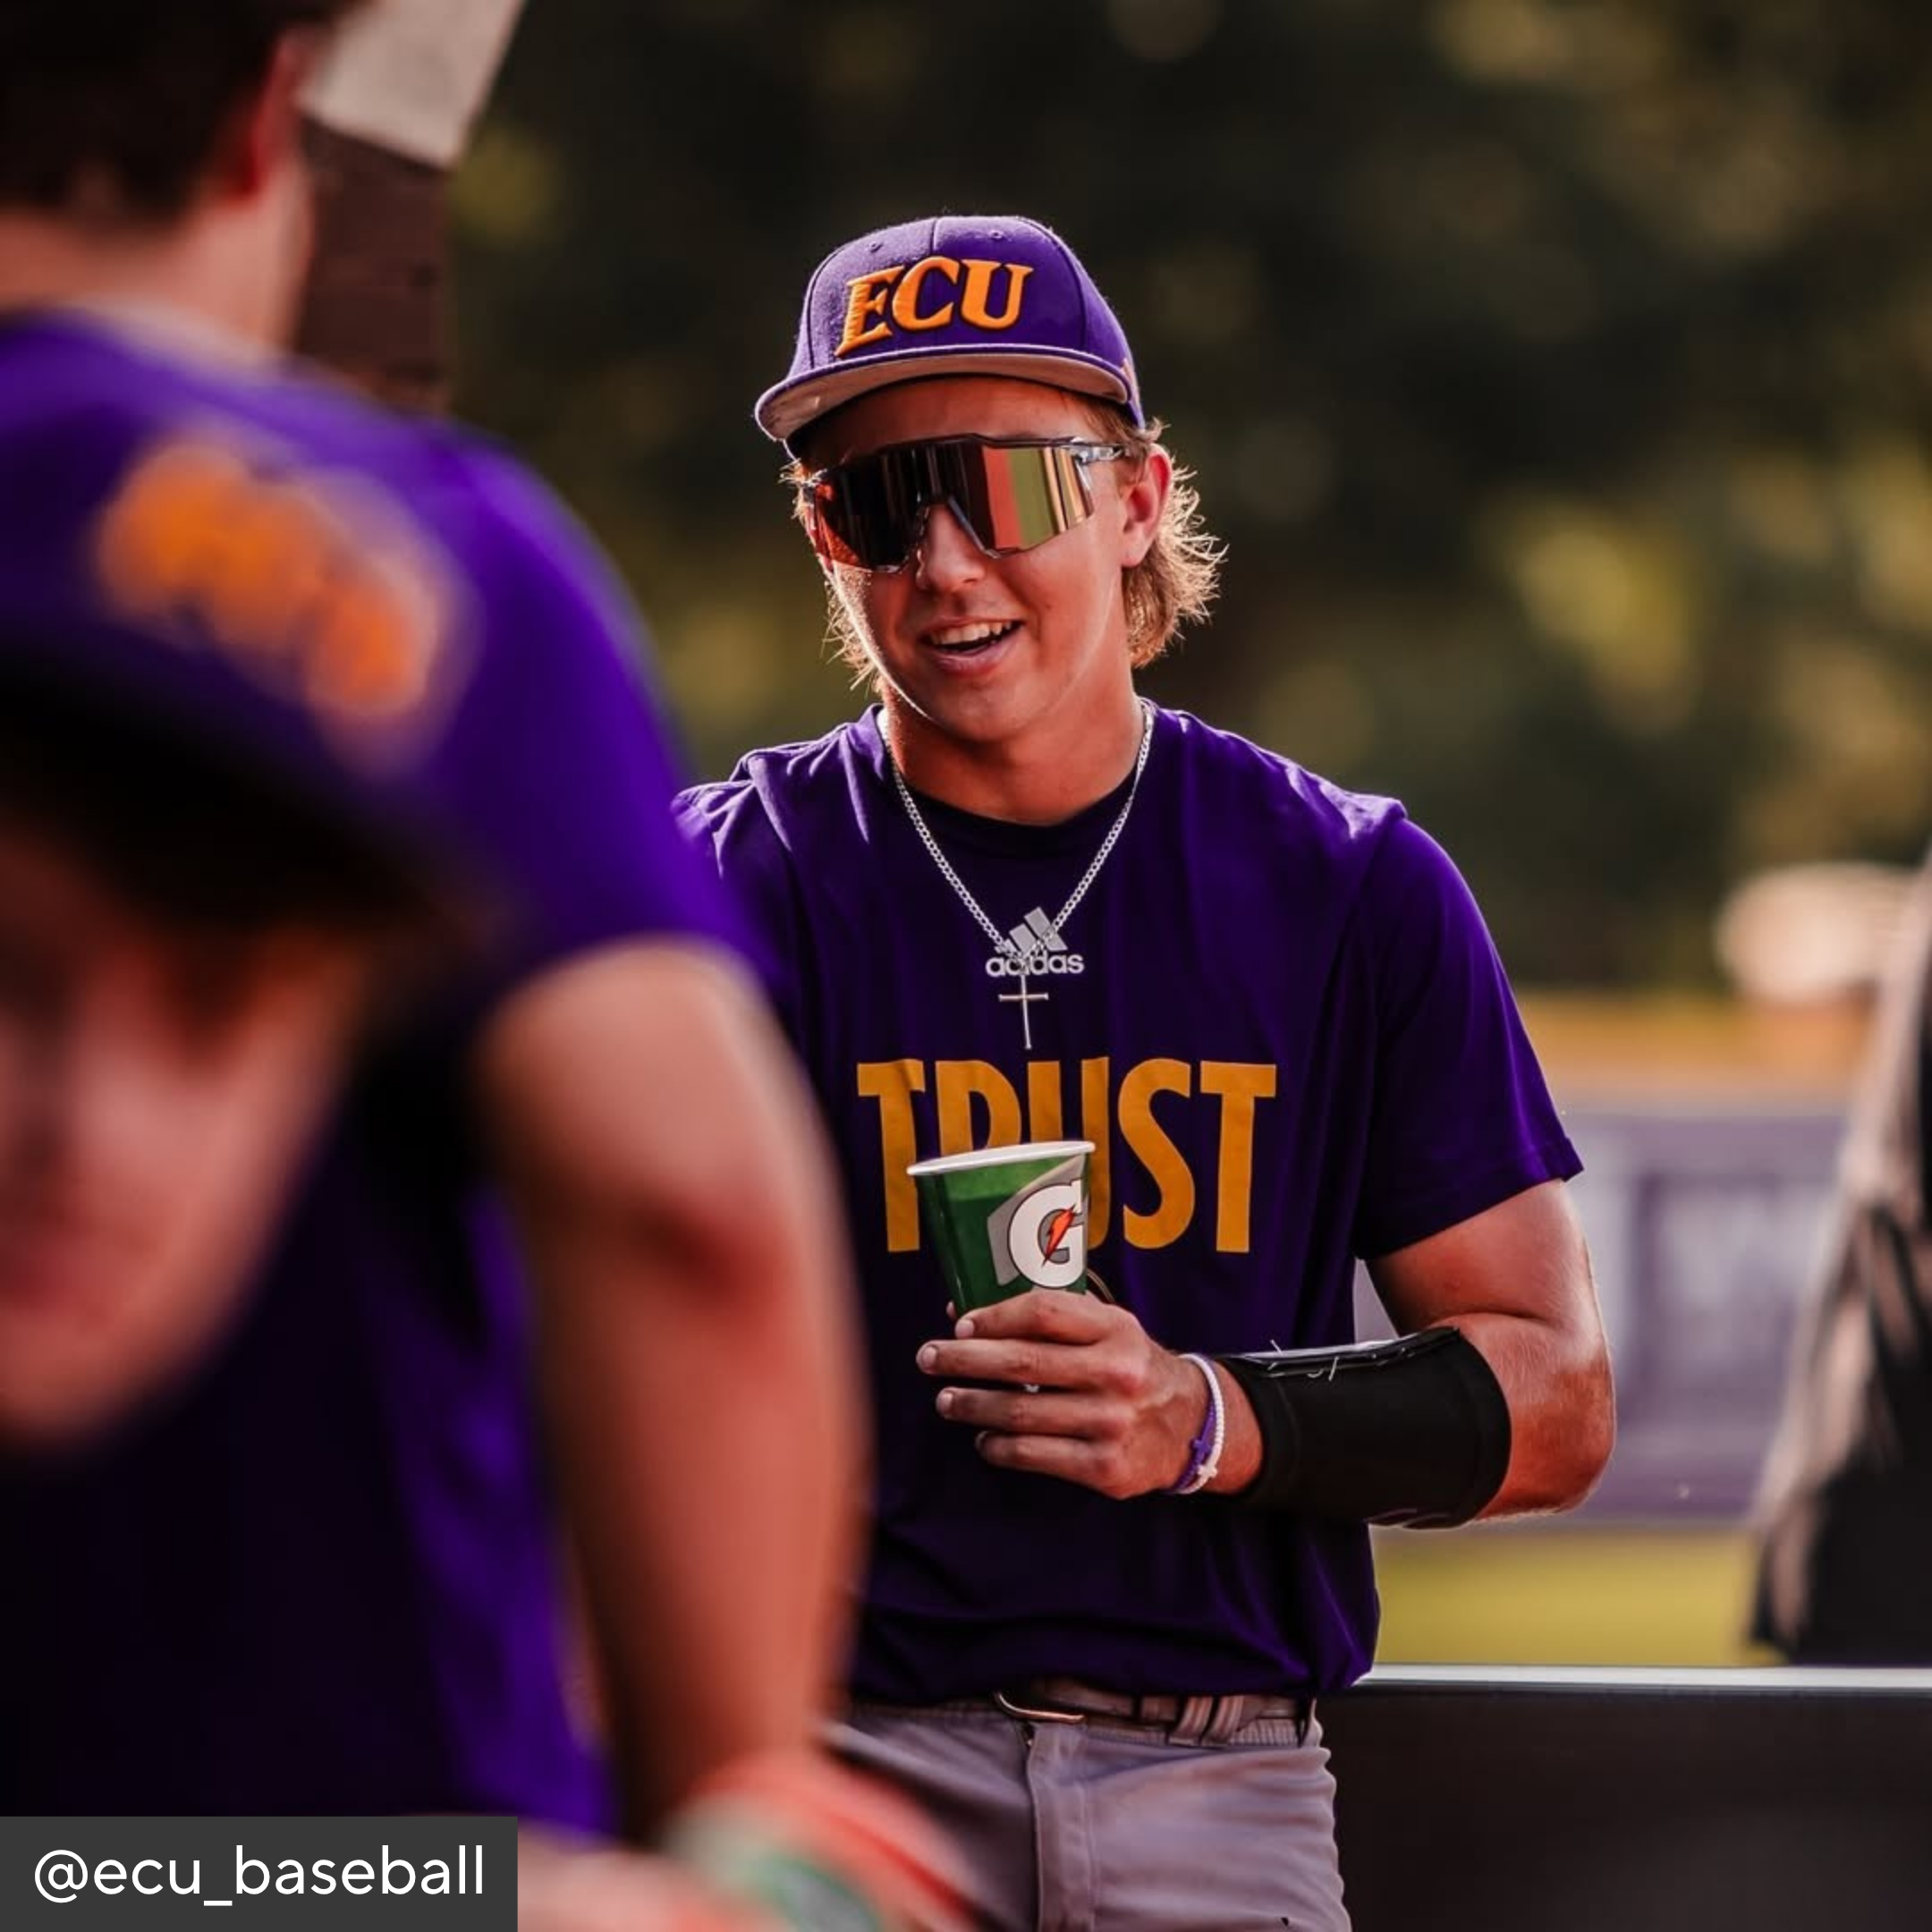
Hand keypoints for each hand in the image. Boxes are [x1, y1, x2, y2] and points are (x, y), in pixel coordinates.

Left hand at [916, 1289, 1208, 1498]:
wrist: (1192, 1425)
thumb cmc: (1131, 1367)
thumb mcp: (1109, 1328)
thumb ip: (1051, 1319)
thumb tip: (966, 1315)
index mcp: (1116, 1330)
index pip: (1042, 1313)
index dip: (994, 1316)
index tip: (960, 1324)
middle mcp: (1117, 1374)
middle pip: (1023, 1362)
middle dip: (965, 1359)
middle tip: (929, 1357)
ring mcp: (1111, 1424)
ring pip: (1020, 1413)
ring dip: (972, 1405)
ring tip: (947, 1400)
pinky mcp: (1105, 1467)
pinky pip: (1033, 1455)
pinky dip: (998, 1446)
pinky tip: (984, 1438)